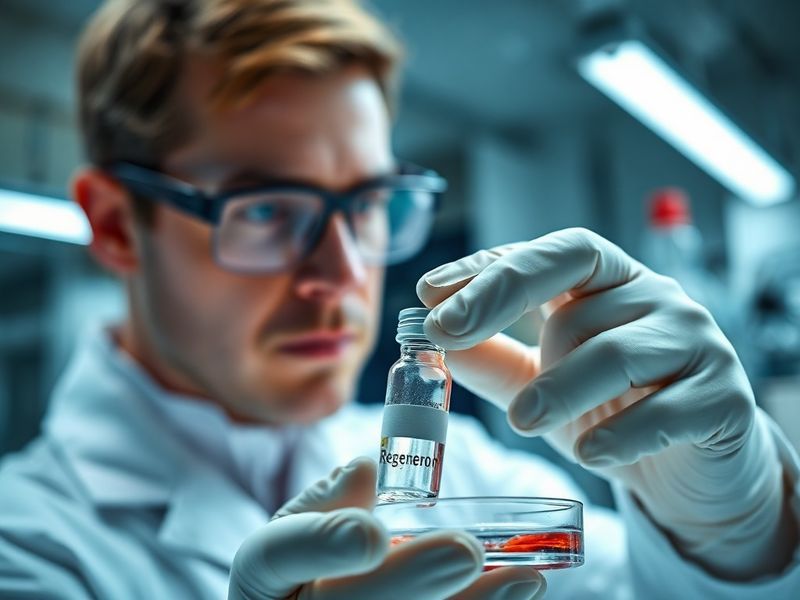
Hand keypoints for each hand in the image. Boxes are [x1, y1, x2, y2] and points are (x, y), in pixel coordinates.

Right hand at [228, 457, 545, 599]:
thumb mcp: (305, 525)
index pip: (276, 555)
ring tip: (524, 580)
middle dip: (409, 581)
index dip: (324, 544)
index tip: (374, 532)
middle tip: (466, 550)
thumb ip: (331, 498)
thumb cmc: (311, 564)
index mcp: (264, 574)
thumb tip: (368, 468)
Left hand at [417, 228, 794, 579]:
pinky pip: (670, 409)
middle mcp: (654, 298)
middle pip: (578, 294)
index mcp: (609, 283)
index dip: (490, 269)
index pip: (551, 254)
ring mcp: (696, 343)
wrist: (691, 469)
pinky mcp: (724, 397)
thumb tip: (435, 339)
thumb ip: (495, 359)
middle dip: (503, 304)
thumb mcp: (543, 380)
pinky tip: (592, 452)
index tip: (430, 292)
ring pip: (618, 353)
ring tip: (521, 420)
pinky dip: (623, 433)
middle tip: (446, 334)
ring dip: (560, 387)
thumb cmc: (612, 410)